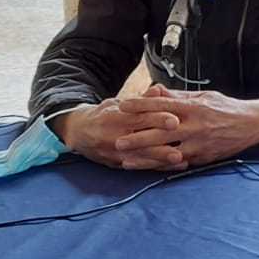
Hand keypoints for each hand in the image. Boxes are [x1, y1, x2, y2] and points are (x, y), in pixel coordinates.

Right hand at [51, 99, 185, 170]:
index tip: (175, 120)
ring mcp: (114, 151)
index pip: (140, 117)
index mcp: (117, 116)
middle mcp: (115, 135)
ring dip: (161, 160)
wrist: (78, 131)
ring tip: (180, 160)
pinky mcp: (115, 163)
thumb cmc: (104, 114)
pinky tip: (170, 168)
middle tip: (180, 148)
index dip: (158, 118)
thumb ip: (141, 100)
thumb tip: (158, 90)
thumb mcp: (118, 103)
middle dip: (161, 145)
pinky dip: (154, 167)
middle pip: (141, 140)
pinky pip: (136, 167)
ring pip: (140, 157)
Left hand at [114, 87, 258, 166]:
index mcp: (194, 107)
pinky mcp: (204, 158)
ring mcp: (199, 144)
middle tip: (117, 142)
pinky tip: (148, 169)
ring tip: (126, 161)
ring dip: (145, 158)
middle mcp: (195, 126)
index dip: (140, 106)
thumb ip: (178, 97)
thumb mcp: (204, 96)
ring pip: (167, 153)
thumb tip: (155, 91)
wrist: (253, 124)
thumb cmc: (226, 107)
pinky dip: (162, 167)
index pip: (162, 105)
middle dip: (137, 138)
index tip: (122, 107)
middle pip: (160, 133)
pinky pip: (180, 164)